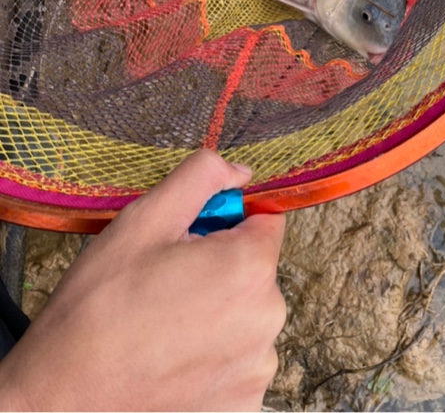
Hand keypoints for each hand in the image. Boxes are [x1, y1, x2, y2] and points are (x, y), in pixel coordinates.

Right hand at [0, 150, 285, 411]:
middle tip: (166, 285)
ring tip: (162, 327)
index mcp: (250, 268)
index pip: (263, 221)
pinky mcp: (243, 406)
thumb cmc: (98, 311)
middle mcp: (266, 321)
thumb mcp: (144, 220)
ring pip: (245, 318)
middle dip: (219, 270)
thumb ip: (202, 177)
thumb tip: (240, 171)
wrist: (60, 400)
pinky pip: (237, 362)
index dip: (224, 224)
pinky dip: (211, 358)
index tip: (189, 242)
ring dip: (215, 316)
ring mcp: (256, 370)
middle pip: (255, 272)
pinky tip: (171, 360)